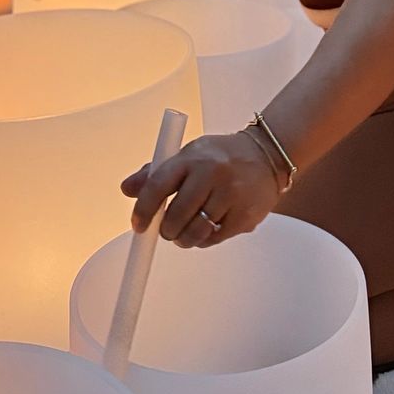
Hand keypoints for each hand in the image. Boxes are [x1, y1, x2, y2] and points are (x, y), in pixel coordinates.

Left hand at [121, 133, 281, 248]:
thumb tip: (127, 189)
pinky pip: (215, 239)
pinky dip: (205, 239)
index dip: (144, 210)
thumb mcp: (188, 154)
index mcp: (192, 157)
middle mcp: (211, 174)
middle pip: (176, 216)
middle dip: (166, 230)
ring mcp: (230, 195)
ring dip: (184, 238)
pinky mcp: (245, 214)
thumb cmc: (221, 156)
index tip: (138, 225)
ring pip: (195, 232)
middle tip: (167, 230)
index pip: (158, 185)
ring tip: (186, 231)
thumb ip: (156, 173)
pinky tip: (207, 228)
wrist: (266, 154)